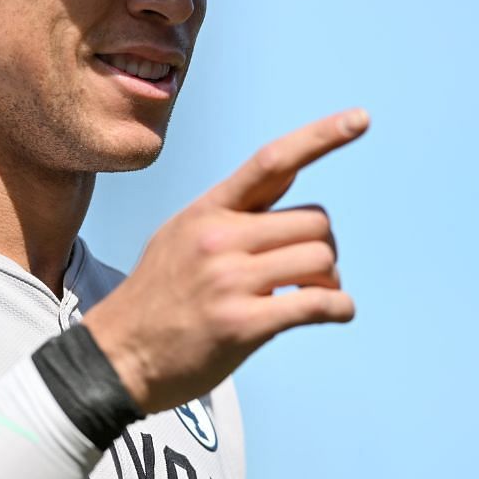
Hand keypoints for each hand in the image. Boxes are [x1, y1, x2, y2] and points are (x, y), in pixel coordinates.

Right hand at [82, 109, 367, 411]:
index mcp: (209, 211)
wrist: (117, 359)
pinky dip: (340, 309)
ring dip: (331, 281)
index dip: (322, 137)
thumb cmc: (158, 299)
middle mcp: (219, 238)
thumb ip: (232, 212)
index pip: (273, 161)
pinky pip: (319, 304)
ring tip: (312, 296)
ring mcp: (230, 280)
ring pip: (322, 259)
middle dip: (325, 247)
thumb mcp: (181, 237)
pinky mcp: (242, 323)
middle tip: (312, 273)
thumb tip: (289, 181)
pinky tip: (336, 313)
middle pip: (316, 220)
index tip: (361, 118)